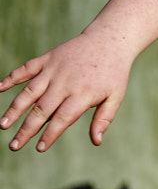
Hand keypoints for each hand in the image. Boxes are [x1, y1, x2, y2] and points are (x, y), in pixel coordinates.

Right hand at [1, 33, 132, 150]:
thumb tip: (96, 141)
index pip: (62, 119)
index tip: (39, 148)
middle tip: (14, 146)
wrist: (109, 40)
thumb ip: (104, 119)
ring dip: (14, 109)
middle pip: (41, 110)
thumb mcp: (116, 97)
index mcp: (81, 95)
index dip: (50, 134)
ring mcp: (53, 70)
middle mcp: (64, 83)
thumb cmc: (113, 73)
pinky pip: (26, 69)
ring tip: (2, 124)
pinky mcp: (47, 59)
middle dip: (26, 129)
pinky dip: (11, 78)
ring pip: (29, 92)